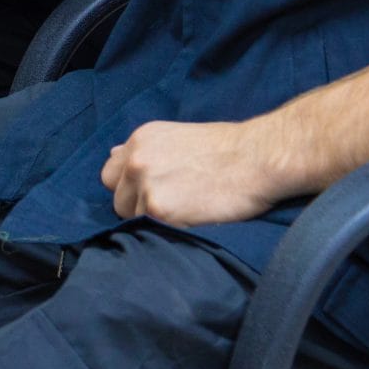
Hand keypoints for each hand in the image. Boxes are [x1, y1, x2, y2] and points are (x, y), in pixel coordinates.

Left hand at [100, 121, 285, 226]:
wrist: (256, 158)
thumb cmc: (227, 148)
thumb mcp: (176, 138)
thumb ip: (145, 150)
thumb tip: (115, 155)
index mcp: (140, 140)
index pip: (111, 173)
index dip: (129, 187)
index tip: (150, 192)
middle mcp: (136, 160)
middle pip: (117, 199)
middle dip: (137, 206)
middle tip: (171, 205)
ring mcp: (145, 185)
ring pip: (133, 219)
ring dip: (154, 220)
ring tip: (187, 210)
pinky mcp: (158, 210)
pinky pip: (151, 230)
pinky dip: (169, 229)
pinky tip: (192, 218)